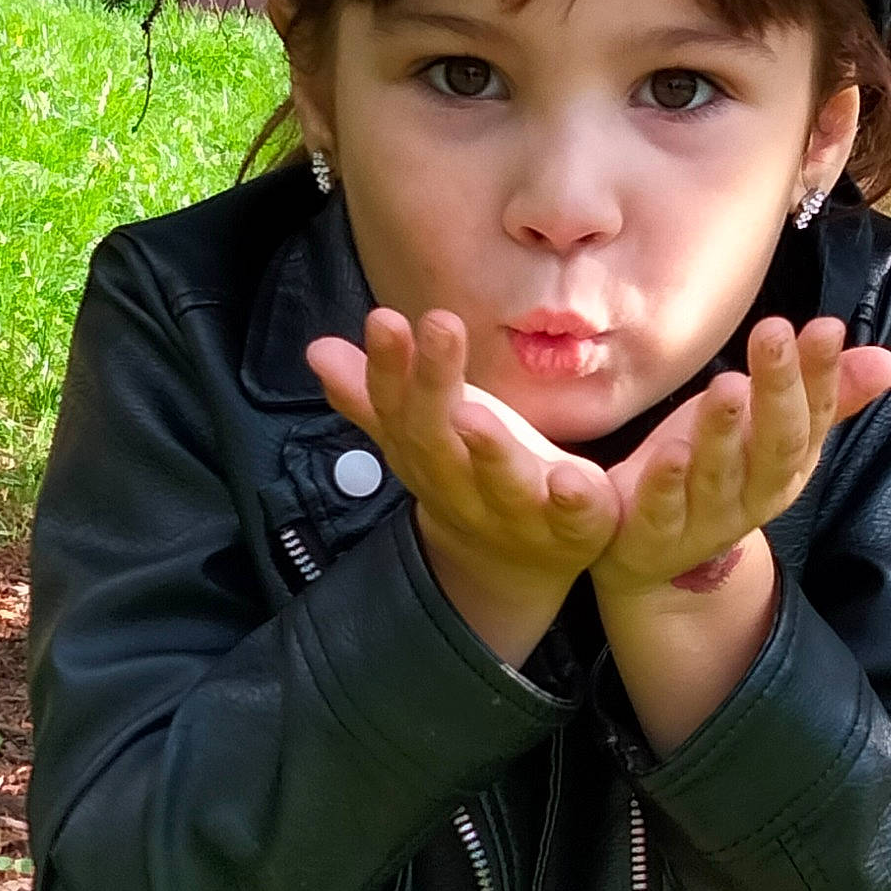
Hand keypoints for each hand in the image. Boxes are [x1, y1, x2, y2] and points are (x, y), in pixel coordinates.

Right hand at [305, 308, 618, 602]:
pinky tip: (572, 477)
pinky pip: (572, 518)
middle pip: (440, 440)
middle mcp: (463, 487)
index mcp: (426, 457)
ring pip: (498, 482)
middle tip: (439, 323)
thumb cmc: (468, 481)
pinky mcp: (573, 530)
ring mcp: (518, 513)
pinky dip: (572, 499)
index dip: (388, 369)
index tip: (383, 318)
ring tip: (474, 410)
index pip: (398, 411)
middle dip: (435, 384)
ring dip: (487, 448)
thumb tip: (318, 349)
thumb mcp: (421, 439)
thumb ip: (375, 397)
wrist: (513, 572)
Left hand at [589, 316, 890, 598]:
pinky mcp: (649, 535)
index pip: (812, 420)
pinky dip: (655, 486)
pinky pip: (653, 514)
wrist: (650, 556)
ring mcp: (700, 520)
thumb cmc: (713, 472)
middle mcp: (749, 498)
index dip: (821, 375)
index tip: (826, 327)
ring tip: (727, 385)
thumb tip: (890, 362)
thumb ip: (828, 398)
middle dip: (777, 392)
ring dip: (722, 432)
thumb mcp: (768, 433)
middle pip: (772, 448)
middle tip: (773, 334)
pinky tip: (658, 454)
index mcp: (784, 470)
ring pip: (716, 477)